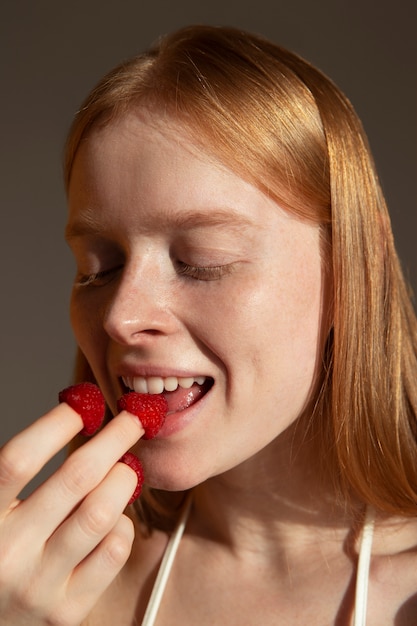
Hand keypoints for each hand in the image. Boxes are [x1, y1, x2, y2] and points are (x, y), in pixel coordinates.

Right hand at [0, 403, 143, 624]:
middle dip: (114, 437)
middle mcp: (6, 552)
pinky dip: (123, 522)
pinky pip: (113, 550)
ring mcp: (38, 585)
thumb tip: (79, 412)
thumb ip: (19, 472)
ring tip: (126, 467)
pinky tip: (114, 516)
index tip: (82, 403)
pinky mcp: (67, 610)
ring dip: (123, 477)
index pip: (18, 459)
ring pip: (101, 512)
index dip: (55, 424)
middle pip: (75, 478)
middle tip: (133, 419)